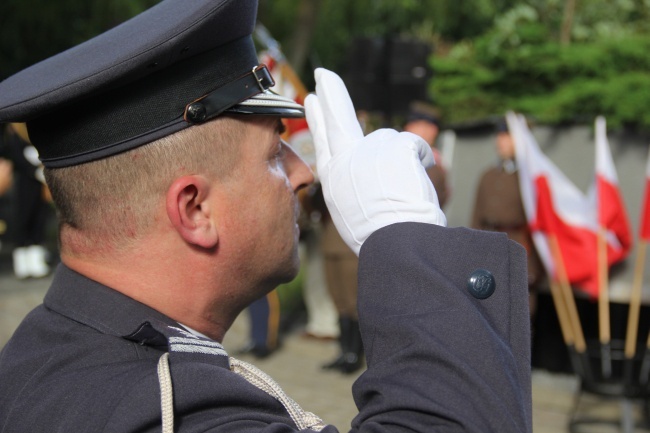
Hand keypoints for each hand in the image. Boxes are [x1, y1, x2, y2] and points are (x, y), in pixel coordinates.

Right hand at [305, 68, 445, 254]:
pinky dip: (420, 160)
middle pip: (338, 118)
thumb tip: (366, 172)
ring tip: (401, 192)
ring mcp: (369, 148)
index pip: (322, 142)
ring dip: (400, 162)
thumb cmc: (377, 236)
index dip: (317, 120)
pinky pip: (415, 146)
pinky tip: (416, 180)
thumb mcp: (351, 211)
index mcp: (333, 178)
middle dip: (330, 93)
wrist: (396, 240)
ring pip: (391, 142)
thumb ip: (352, 183)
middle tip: (323, 74)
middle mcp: (345, 159)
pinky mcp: (396, 145)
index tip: (311, 101)